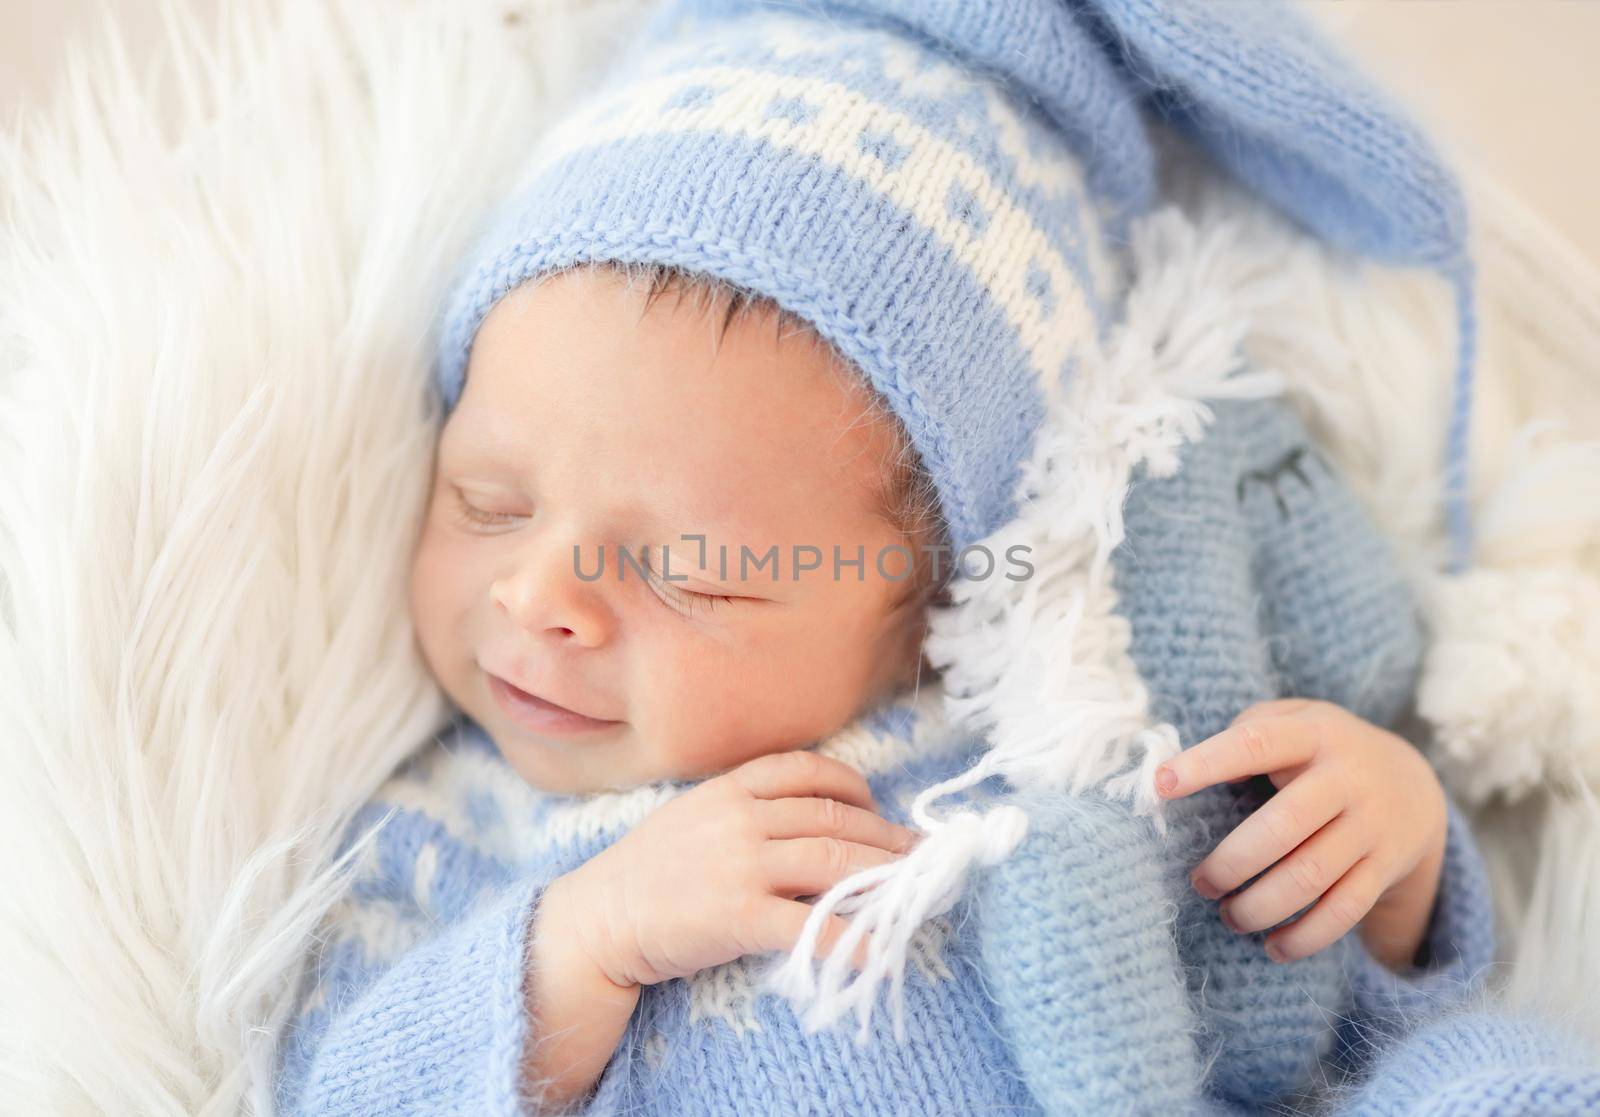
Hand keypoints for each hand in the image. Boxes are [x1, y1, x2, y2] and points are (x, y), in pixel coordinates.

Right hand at [550, 749, 918, 989]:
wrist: (597, 921)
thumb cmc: (648, 873)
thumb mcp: (694, 816)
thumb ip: (746, 808)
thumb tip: (811, 816)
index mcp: (730, 787)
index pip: (810, 770)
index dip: (856, 786)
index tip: (879, 808)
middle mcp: (741, 817)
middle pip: (835, 817)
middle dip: (886, 837)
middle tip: (921, 855)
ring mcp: (740, 865)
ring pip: (834, 860)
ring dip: (884, 876)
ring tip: (915, 891)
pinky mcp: (738, 916)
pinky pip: (812, 925)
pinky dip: (854, 937)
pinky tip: (881, 948)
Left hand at [1153, 699, 1446, 967]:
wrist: (1414, 783)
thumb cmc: (1322, 751)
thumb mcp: (1294, 720)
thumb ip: (1248, 732)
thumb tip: (1192, 772)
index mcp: (1314, 733)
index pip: (1255, 743)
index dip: (1205, 763)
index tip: (1159, 786)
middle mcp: (1347, 779)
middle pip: (1283, 826)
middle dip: (1231, 863)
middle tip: (1200, 883)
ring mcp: (1371, 826)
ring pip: (1311, 877)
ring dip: (1260, 906)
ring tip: (1229, 916)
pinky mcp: (1385, 868)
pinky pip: (1344, 911)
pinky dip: (1305, 937)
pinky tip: (1273, 948)